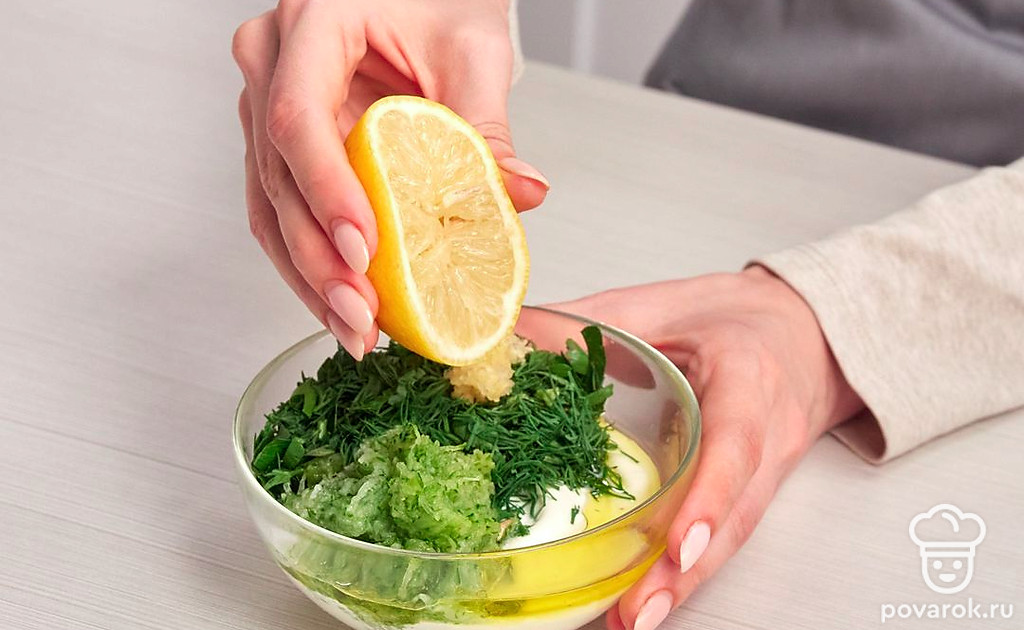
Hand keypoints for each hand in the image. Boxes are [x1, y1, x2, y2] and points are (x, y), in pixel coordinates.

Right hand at [232, 0, 547, 358]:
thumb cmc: (436, 0)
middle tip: (363, 314)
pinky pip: (280, 210)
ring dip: (308, 276)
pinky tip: (340, 303)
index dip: (328, 192)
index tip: (366, 249)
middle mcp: (273, 60)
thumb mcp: (472, 51)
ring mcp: (266, 102)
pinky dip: (309, 262)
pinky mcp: (279, 143)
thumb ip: (490, 126)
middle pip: (277, 174)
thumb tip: (522, 193)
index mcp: (313, 22)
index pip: (299, 115)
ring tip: (354, 329)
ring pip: (269, 204)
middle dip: (319, 258)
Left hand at [549, 267, 863, 629]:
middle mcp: (769, 432)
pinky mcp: (755, 488)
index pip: (737, 443)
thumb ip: (599, 319)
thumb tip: (517, 335)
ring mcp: (769, 468)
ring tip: (635, 618)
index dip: (710, 497)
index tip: (680, 545)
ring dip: (685, 584)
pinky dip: (690, 571)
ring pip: (734, 536)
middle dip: (687, 571)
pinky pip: (727, 533)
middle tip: (638, 611)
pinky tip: (650, 596)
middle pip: (736, 514)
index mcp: (750, 378)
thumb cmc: (739, 316)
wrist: (803, 331)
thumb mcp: (669, 302)